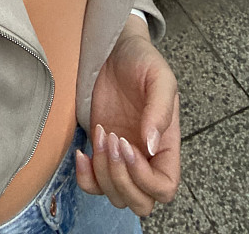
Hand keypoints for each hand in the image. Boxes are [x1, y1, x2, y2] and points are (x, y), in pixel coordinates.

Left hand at [75, 14, 179, 215]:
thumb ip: (160, 111)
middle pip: (140, 202)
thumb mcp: (160, 77)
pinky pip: (92, 184)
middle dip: (122, 179)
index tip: (128, 145)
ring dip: (104, 173)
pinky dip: (85, 177)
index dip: (145, 178)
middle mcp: (146, 159)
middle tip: (112, 139)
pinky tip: (82, 152)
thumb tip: (151, 147)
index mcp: (167, 147)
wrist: (113, 47)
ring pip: (116, 196)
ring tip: (101, 134)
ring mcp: (121, 158)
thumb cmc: (142, 60)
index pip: (165, 188)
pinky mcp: (100, 150)